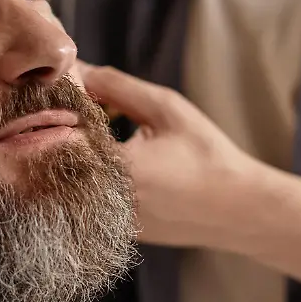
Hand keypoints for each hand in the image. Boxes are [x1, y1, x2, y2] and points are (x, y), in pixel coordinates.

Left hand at [79, 63, 265, 247]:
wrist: (239, 209)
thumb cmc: (208, 155)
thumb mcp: (166, 109)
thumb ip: (118, 87)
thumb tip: (80, 71)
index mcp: (114, 166)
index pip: (61, 130)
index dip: (62, 106)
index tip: (71, 89)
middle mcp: (104, 198)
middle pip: (62, 156)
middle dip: (68, 128)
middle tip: (86, 107)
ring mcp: (109, 219)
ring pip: (76, 179)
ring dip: (81, 153)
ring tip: (103, 130)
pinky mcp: (118, 230)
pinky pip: (94, 197)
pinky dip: (97, 176)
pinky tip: (122, 159)